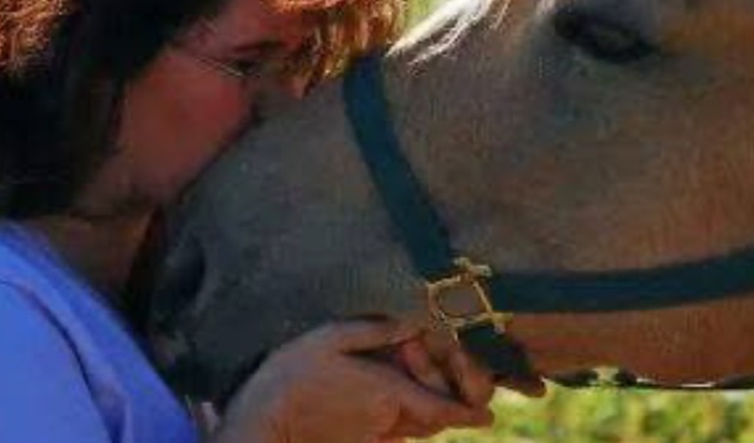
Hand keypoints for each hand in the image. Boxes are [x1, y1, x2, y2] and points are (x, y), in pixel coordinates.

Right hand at [213, 319, 494, 442]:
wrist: (262, 425)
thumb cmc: (293, 374)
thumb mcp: (332, 338)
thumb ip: (375, 331)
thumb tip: (412, 322)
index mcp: (387, 391)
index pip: (441, 408)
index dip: (469, 413)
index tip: (491, 414)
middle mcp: (387, 418)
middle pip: (433, 420)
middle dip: (452, 408)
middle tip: (475, 397)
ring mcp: (373, 434)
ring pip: (416, 428)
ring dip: (431, 415)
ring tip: (446, 398)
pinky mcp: (360, 442)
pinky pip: (395, 432)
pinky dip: (408, 421)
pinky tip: (401, 402)